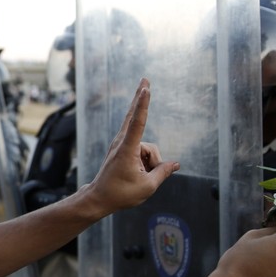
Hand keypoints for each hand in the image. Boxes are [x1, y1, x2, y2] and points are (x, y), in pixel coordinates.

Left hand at [86, 78, 178, 211]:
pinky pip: (142, 149)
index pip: (137, 123)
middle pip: (135, 116)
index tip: (146, 90)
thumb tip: (175, 164)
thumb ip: (163, 173)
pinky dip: (147, 161)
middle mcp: (122, 142)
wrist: (99, 198)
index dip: (143, 105)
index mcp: (126, 149)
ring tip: (140, 176)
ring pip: (147, 146)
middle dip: (141, 97)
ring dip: (151, 161)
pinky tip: (141, 172)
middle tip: (145, 78)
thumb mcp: (147, 187)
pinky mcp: (123, 149)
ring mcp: (121, 144)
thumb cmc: (121, 194)